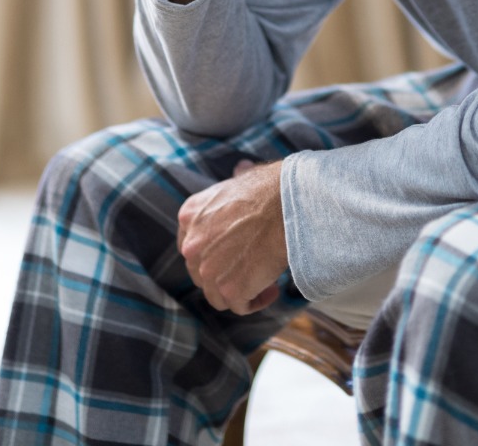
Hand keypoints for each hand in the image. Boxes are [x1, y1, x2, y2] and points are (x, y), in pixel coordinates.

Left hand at [177, 159, 288, 313]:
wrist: (288, 204)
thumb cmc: (272, 188)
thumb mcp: (241, 180)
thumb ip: (233, 183)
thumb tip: (241, 170)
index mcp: (190, 215)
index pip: (191, 247)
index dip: (212, 255)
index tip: (233, 255)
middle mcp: (191, 245)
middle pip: (202, 274)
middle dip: (225, 274)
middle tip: (251, 268)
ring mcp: (208, 270)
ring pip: (217, 295)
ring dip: (240, 292)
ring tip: (264, 281)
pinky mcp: (229, 289)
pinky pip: (239, 307)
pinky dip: (256, 302)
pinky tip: (272, 289)